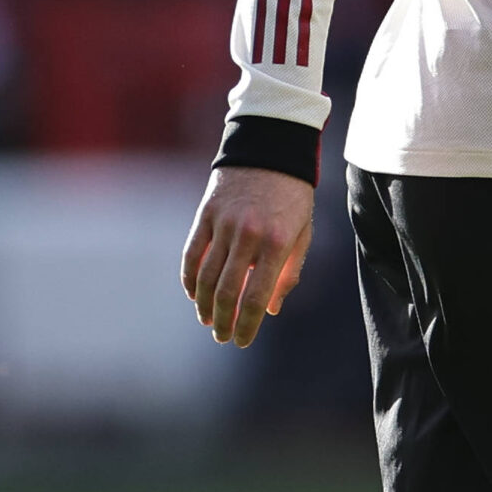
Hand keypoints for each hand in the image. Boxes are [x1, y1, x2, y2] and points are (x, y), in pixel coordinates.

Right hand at [181, 165, 313, 347]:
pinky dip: (189, 279)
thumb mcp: (303, 232)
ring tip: (208, 321)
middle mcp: (248, 235)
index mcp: (276, 242)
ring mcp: (224, 224)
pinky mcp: (205, 214)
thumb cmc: (292, 195)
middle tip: (223, 337)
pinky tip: (193, 295)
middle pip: (226, 293)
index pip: (256, 297)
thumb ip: (289, 271)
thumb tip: (270, 309)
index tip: (242, 342)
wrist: (271, 149)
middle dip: (223, 322)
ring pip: (205, 277)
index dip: (247, 325)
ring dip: (204, 306)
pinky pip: (191, 254)